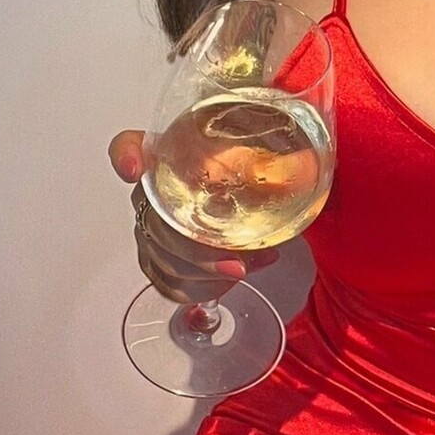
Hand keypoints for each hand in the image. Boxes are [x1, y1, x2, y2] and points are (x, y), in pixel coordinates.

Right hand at [108, 128, 280, 305]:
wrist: (266, 195)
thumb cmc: (262, 171)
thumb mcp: (278, 154)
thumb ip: (288, 151)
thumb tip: (309, 154)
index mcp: (176, 152)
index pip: (129, 145)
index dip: (125, 155)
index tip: (135, 167)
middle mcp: (157, 189)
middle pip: (154, 221)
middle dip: (194, 250)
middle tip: (236, 263)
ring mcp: (155, 225)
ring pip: (160, 256)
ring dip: (204, 273)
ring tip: (246, 270)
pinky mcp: (164, 257)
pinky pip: (168, 280)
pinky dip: (202, 289)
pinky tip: (231, 283)